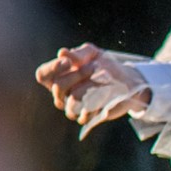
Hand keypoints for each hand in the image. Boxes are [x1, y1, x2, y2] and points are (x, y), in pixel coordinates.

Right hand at [34, 43, 149, 123]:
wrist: (127, 80)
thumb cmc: (104, 65)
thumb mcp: (93, 54)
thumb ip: (79, 54)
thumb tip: (62, 53)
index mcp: (57, 77)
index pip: (42, 75)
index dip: (52, 68)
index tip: (67, 61)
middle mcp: (61, 94)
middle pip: (58, 86)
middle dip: (78, 74)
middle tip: (95, 66)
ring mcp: (73, 107)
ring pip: (73, 100)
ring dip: (91, 86)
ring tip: (105, 76)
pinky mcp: (88, 117)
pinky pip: (87, 112)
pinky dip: (100, 98)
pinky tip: (107, 91)